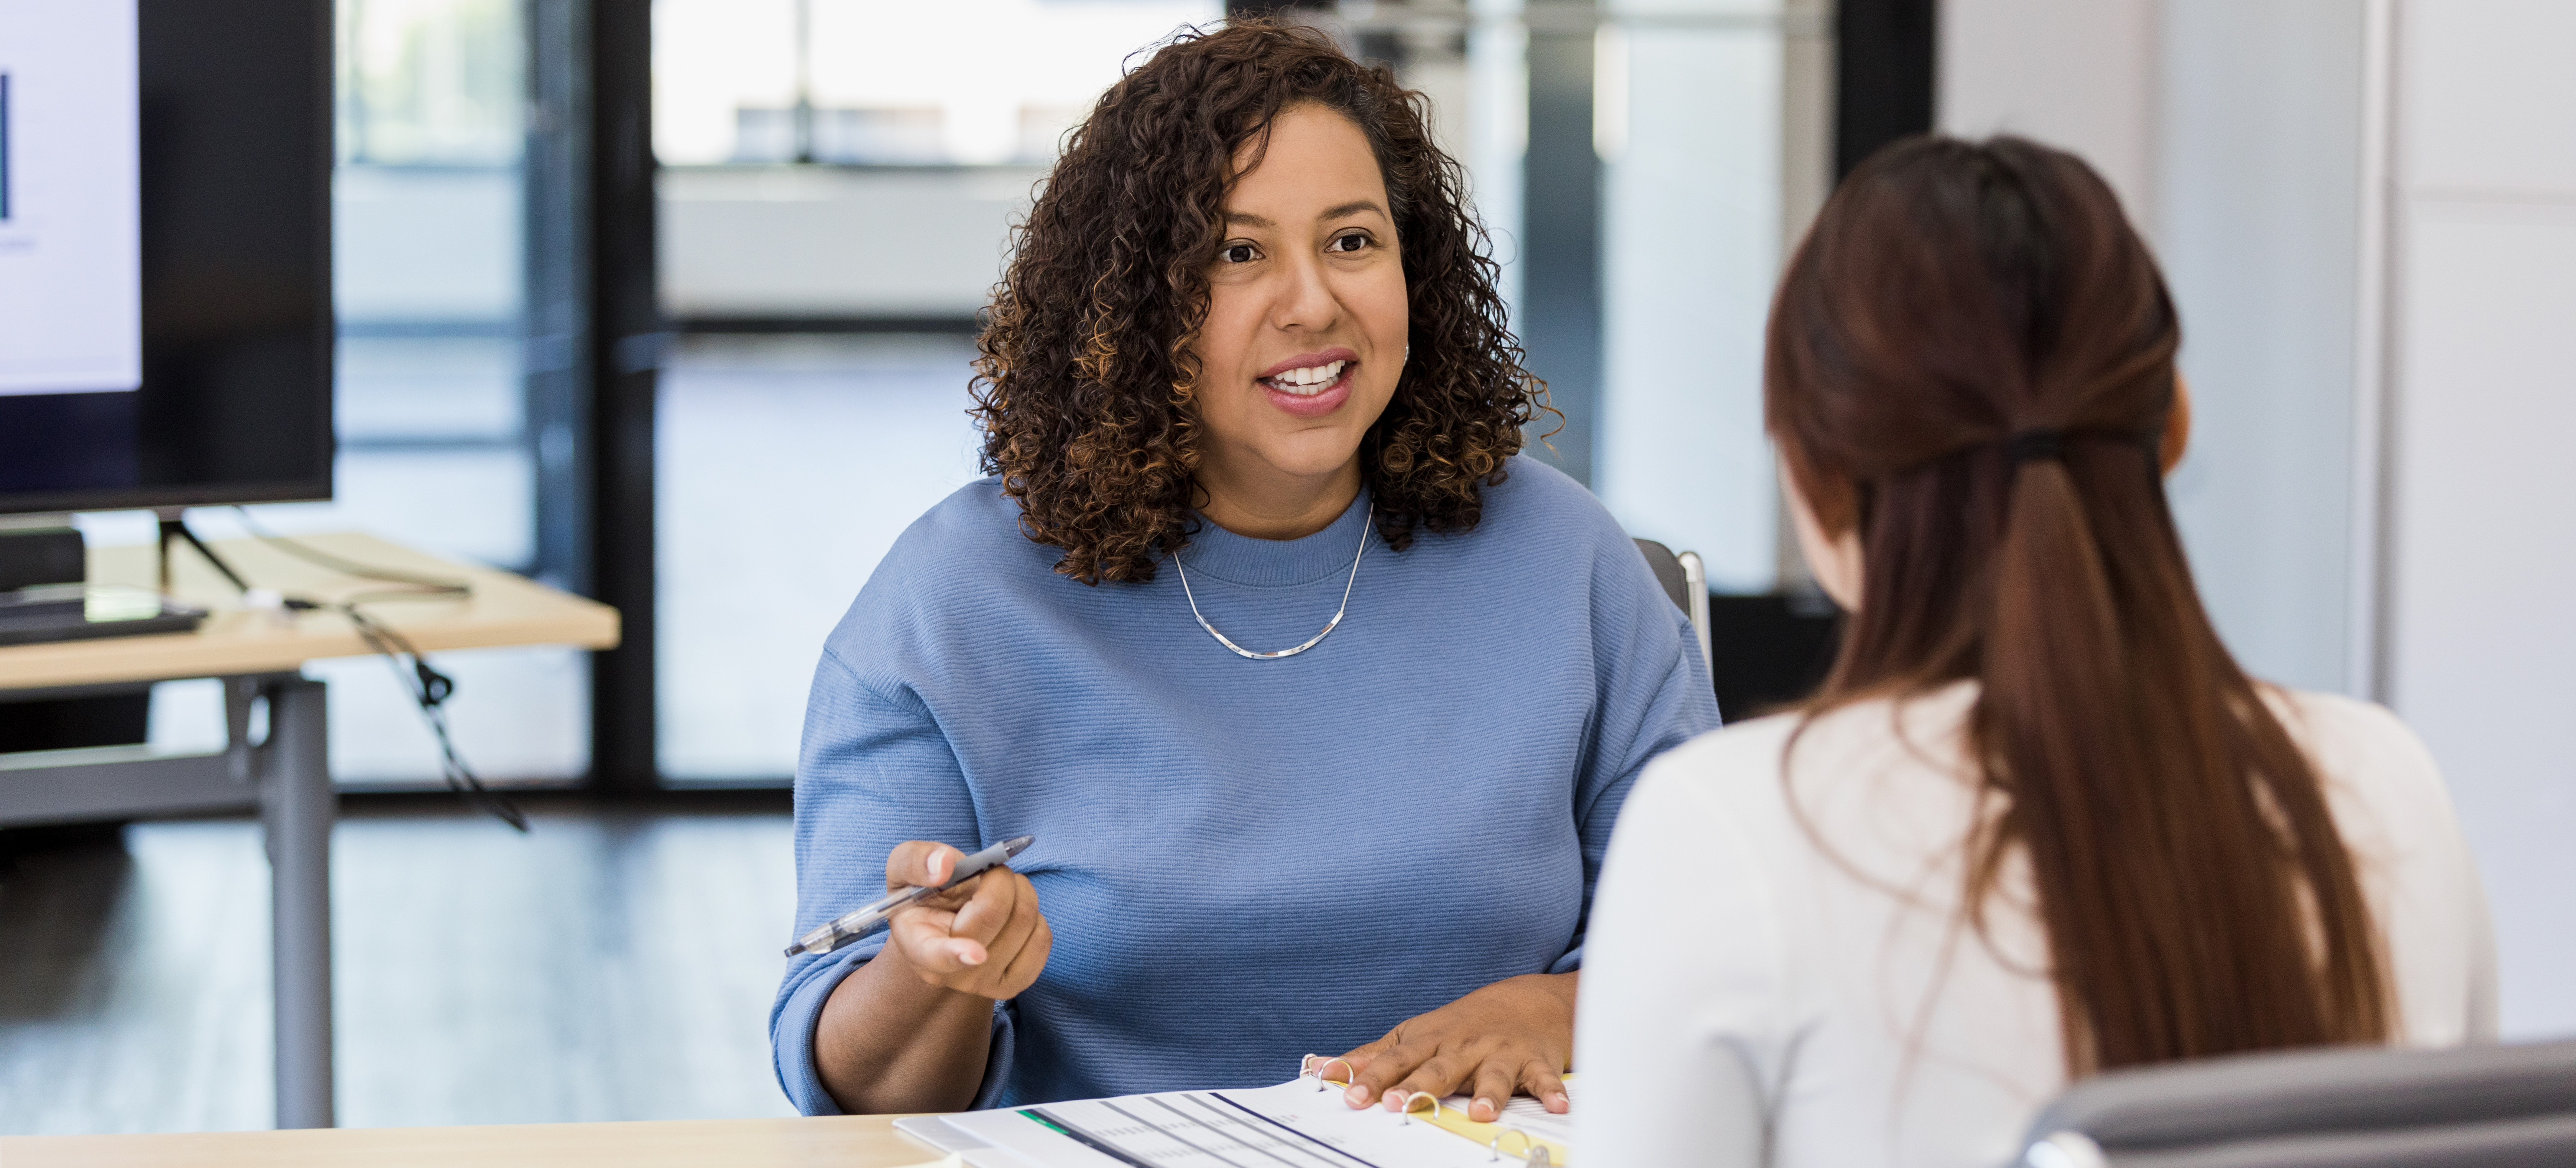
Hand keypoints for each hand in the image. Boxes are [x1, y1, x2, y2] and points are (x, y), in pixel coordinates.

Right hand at [881, 840, 1051, 1000]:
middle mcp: (951, 974)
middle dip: (999, 877)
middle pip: (993, 914)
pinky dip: (1035, 914)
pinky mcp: (1015, 984)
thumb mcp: (905, 867)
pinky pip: (1043, 938)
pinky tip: (1012, 914)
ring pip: (1024, 921)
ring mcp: (984, 984)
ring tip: (999, 893)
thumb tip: (944, 867)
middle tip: (989, 873)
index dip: (957, 954)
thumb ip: (915, 861)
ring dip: (1019, 891)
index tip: (975, 953)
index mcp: (918, 946)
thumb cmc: (925, 893)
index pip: (937, 957)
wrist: (943, 922)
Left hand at [1333, 972, 1575, 1122]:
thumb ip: (1372, 1055)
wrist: (1524, 1002)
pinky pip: (1544, 1078)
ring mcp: (1499, 1052)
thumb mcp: (1413, 1035)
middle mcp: (1462, 1045)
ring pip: (1492, 1074)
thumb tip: (1321, 1066)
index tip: (1350, 1094)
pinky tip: (1558, 1107)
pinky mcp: (1534, 1061)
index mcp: (1429, 1039)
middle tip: (1397, 1104)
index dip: (1372, 1077)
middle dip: (1418, 1085)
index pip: (1395, 1058)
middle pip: (1438, 1067)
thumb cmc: (1459, 1027)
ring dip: (1488, 1092)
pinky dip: (1552, 1091)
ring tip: (1481, 1112)